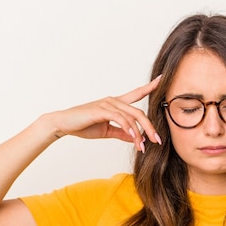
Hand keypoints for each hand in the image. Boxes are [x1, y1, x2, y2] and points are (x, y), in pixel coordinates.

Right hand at [47, 76, 161, 151]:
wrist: (63, 124)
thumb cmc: (84, 126)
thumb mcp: (107, 131)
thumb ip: (122, 133)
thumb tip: (136, 139)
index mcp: (115, 104)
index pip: (136, 93)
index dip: (149, 87)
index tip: (162, 79)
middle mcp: (113, 101)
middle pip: (138, 111)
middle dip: (150, 126)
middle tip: (157, 140)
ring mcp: (107, 104)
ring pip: (131, 116)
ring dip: (139, 133)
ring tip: (143, 146)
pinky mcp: (101, 110)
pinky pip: (120, 118)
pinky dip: (129, 128)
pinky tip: (134, 137)